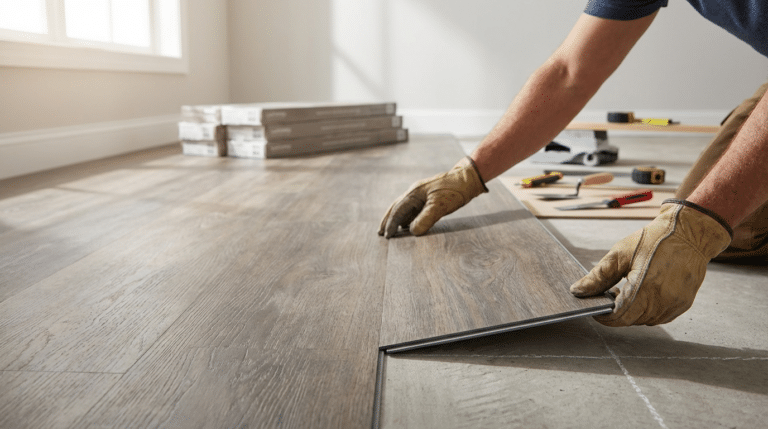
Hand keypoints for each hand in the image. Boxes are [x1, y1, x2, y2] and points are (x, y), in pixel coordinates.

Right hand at [378, 156, 487, 237]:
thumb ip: (425, 219)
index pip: (398, 210)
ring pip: (403, 208)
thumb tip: (411, 231)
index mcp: (414, 193)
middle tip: (380, 233)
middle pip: (396, 207)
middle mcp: (414, 192)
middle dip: (387, 220)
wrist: (468, 177)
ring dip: (395, 219)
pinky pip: (412, 208)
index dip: (391, 224)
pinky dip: (406, 217)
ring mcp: (421, 194)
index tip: (387, 237)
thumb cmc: (455, 190)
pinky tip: (406, 224)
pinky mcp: (428, 197)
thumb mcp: (440, 205)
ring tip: (390, 230)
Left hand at [570, 199, 731, 325]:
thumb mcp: (620, 254)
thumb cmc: (655, 240)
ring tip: (627, 290)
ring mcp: (675, 304)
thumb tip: (578, 291)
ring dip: (633, 311)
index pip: (619, 317)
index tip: (596, 307)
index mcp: (645, 289)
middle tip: (610, 293)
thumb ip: (598, 276)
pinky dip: (648, 309)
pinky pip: (660, 316)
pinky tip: (644, 292)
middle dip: (617, 311)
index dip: (604, 316)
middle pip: (631, 320)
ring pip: (646, 320)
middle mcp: (662, 301)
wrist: (690, 233)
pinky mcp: (684, 303)